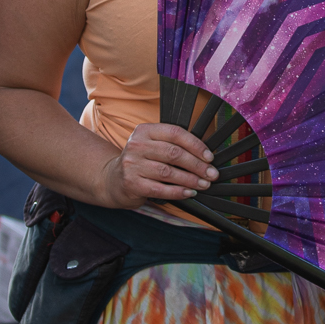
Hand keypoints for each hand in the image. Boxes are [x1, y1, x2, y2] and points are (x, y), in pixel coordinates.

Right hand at [97, 123, 217, 208]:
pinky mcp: (132, 184)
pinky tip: (189, 192)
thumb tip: (205, 156)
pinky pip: (160, 189)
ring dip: (191, 179)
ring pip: (168, 172)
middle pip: (174, 153)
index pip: (175, 133)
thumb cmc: (141, 161)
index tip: (209, 157)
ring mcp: (132, 165)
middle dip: (197, 165)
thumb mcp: (152, 145)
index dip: (195, 145)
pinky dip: (178, 192)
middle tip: (211, 174)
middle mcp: (137, 145)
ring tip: (204, 184)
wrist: (113, 179)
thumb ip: (173, 145)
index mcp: (145, 131)